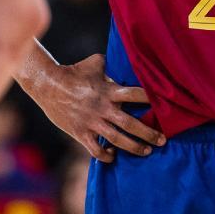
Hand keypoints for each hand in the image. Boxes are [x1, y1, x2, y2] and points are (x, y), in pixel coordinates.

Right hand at [29, 54, 164, 163]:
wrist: (48, 85)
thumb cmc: (74, 71)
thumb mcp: (96, 62)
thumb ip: (113, 64)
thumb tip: (127, 57)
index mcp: (109, 91)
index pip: (136, 95)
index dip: (151, 100)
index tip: (166, 108)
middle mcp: (103, 108)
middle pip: (131, 124)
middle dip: (149, 134)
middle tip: (163, 141)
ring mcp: (92, 122)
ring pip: (117, 140)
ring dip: (134, 148)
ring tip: (147, 152)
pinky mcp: (80, 133)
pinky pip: (96, 150)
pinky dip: (106, 156)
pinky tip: (114, 155)